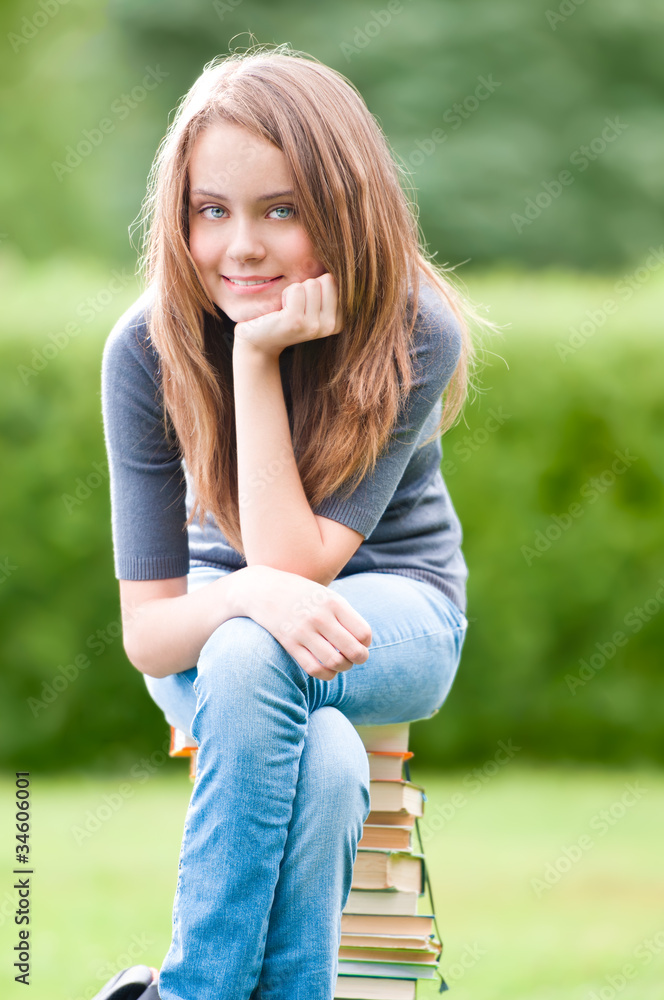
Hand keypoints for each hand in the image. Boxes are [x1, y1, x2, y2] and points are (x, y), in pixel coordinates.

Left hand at [233, 274, 343, 359]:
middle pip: (327, 279)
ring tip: (287, 308)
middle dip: (307, 285)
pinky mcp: (296, 322)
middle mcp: (331, 326)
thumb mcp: (312, 302)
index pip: (335, 281)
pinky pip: (295, 289)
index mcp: (339, 320)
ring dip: (294, 290)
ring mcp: (314, 326)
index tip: (306, 304)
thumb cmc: (285, 315)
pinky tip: (280, 311)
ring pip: (311, 283)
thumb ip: (328, 287)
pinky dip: (285, 293)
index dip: (316, 285)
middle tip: (295, 304)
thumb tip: (341, 258)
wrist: (259, 340)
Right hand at [235, 565, 371, 680]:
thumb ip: (344, 614)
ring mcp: (303, 631)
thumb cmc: (302, 594)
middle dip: (360, 658)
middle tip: (357, 657)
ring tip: (342, 663)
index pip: (363, 632)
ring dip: (344, 667)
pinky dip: (326, 674)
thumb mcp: (326, 594)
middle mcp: (320, 616)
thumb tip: (363, 642)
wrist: (263, 589)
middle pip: (353, 650)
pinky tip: (328, 670)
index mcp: (333, 602)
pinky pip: (313, 668)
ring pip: (334, 662)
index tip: (361, 642)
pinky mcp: (289, 643)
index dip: (366, 642)